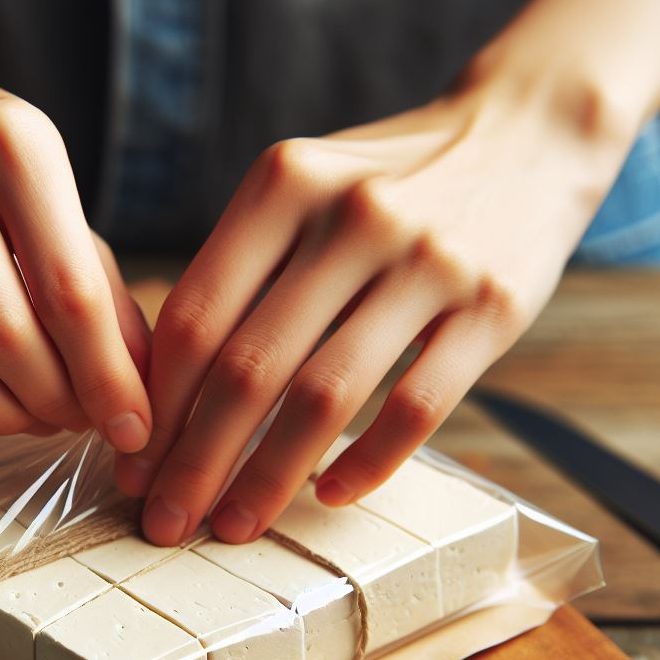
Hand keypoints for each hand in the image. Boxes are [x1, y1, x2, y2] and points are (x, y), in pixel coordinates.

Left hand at [116, 72, 631, 543]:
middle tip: (166, 520)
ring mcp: (427, 262)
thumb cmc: (388, 181)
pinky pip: (415, 408)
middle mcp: (351, 217)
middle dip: (195, 461)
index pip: (197, 315)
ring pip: (323, 398)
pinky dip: (366, 463)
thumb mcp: (304, 187)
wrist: (526, 133)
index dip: (157, 403)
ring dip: (267, 478)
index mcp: (284, 184)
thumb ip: (240, 267)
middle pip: (248, 367)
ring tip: (234, 526)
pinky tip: (329, 494)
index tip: (134, 462)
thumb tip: (167, 385)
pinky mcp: (493, 308)